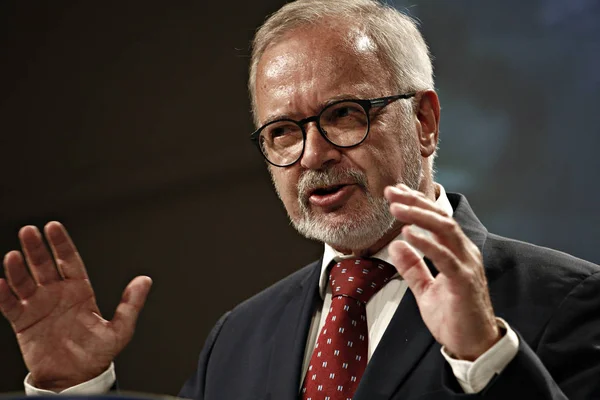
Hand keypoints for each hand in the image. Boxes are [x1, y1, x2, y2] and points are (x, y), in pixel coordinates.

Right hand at [0, 222, 151, 390]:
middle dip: (36, 248)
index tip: (53, 227)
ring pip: (25, 281)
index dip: (61, 244)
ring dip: (17, 268)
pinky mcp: (23, 322)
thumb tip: (145, 280)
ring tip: (12, 255)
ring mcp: (38, 306)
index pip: (69, 260)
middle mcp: (57, 293)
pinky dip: (3, 294)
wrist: (75, 378)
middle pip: (44, 265)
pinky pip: (9, 305)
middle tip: (29, 230)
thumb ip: (131, 304)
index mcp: (80, 290)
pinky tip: (0, 283)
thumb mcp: (120, 329)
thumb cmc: (97, 354)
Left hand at [384, 185, 500, 360]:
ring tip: (396, 207)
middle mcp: (465, 253)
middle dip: (415, 201)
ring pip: (445, 230)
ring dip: (419, 215)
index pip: (437, 219)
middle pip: (441, 217)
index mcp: (457, 252)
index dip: (417, 202)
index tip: (395, 192)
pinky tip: (409, 234)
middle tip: (391, 191)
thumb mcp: (426, 290)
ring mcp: (467, 265)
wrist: (474, 346)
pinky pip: (445, 257)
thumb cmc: (454, 318)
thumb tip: (396, 245)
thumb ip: (413, 268)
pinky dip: (427, 243)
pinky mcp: (464, 282)